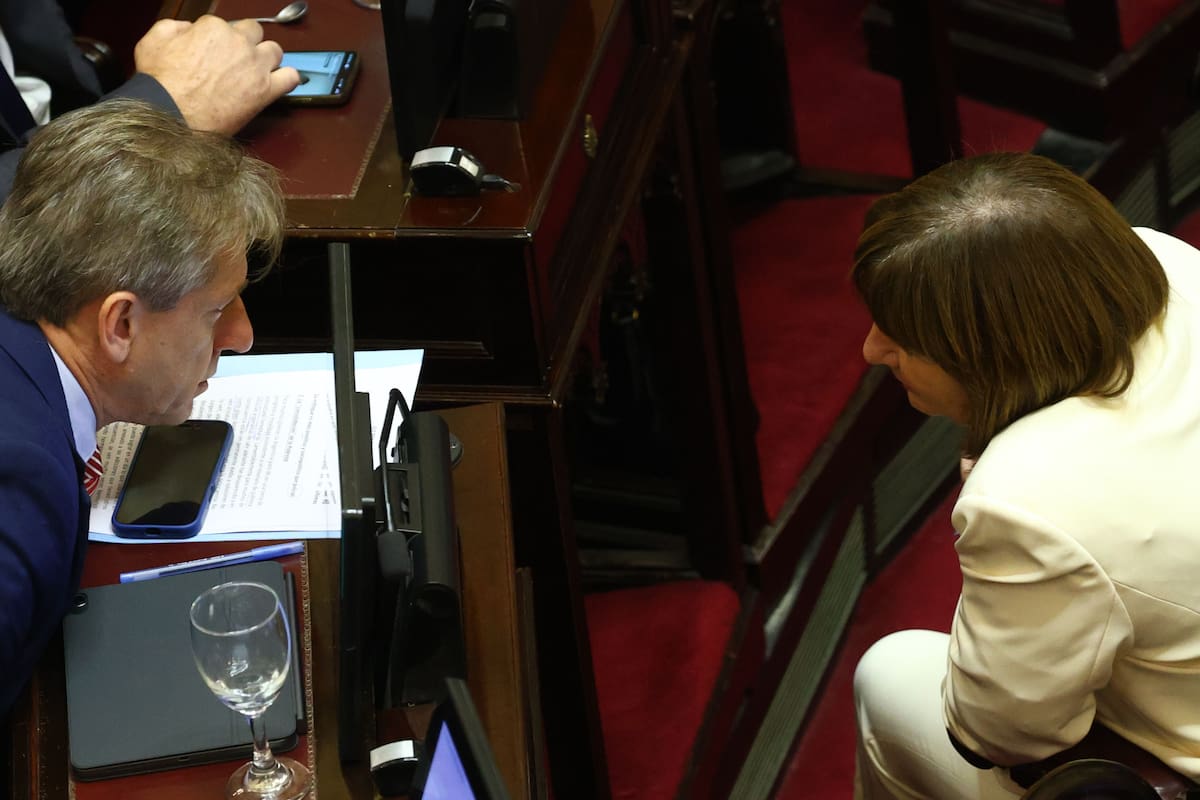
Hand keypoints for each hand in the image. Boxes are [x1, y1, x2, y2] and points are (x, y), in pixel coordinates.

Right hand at [133, 15, 300, 133]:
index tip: (215, 53)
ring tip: (254, 72)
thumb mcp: (153, 41)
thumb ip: (175, 28)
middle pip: (254, 32)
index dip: (220, 40)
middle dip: (246, 43)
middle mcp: (239, 43)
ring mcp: (256, 67)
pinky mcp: (266, 91)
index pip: (226, 25)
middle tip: (236, 61)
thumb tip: (189, 29)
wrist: (171, 116)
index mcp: (214, 28)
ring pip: (274, 51)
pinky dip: (288, 78)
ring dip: (267, 59)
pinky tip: (278, 83)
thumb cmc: (160, 83)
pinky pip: (291, 77)